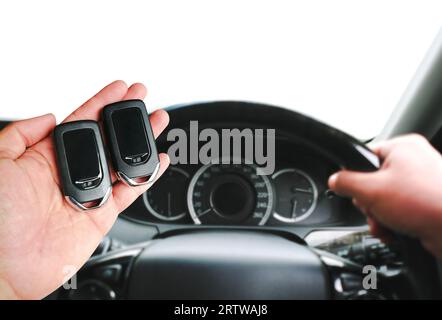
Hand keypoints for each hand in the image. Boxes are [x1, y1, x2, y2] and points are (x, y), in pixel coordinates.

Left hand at [0, 81, 169, 298]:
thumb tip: (48, 115)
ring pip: (123, 161)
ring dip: (142, 140)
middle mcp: (69, 173)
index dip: (102, 102)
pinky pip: (130, 192)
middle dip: (126, 116)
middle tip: (143, 98)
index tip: (121, 88)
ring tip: (158, 120)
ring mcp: (88, 194)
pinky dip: (147, 177)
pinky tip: (158, 161)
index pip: (81, 121)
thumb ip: (19, 133)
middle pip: (107, 138)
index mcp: (45, 158)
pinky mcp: (101, 216)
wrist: (4, 267)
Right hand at [328, 134, 441, 257]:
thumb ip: (346, 182)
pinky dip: (393, 224)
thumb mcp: (371, 190)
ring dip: (379, 217)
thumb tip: (334, 180)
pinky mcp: (426, 204)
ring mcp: (422, 183)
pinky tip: (397, 231)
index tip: (356, 192)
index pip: (364, 157)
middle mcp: (414, 162)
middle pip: (372, 182)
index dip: (356, 178)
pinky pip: (398, 211)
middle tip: (375, 209)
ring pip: (384, 200)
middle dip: (369, 204)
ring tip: (387, 224)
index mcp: (402, 148)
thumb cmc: (427, 203)